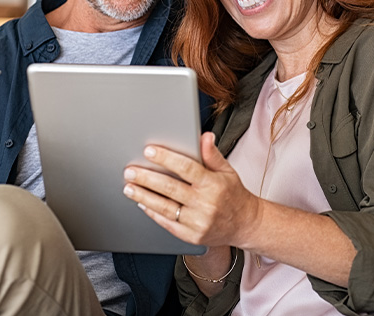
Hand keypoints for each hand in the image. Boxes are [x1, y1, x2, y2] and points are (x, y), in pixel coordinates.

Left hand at [122, 132, 258, 247]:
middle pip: (170, 188)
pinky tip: (142, 204)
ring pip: (165, 207)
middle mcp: (205, 204)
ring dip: (143, 197)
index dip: (166, 158)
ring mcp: (198, 222)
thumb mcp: (227, 171)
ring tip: (129, 187)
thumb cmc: (233, 195)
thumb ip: (212, 154)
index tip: (149, 151)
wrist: (245, 225)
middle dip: (147, 179)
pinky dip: (153, 213)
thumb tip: (204, 137)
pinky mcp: (191, 236)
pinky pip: (167, 223)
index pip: (186, 168)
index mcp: (214, 184)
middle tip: (130, 171)